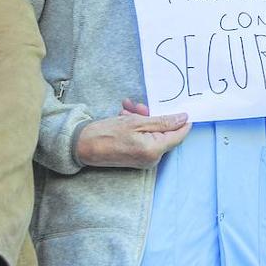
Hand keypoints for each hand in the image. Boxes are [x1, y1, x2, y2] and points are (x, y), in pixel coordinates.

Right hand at [75, 99, 191, 167]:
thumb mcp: (136, 122)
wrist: (81, 145)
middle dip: (153, 116)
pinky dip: (137, 127)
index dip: (182, 121)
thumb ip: (163, 121)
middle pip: (164, 133)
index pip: (179, 135)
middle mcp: (152, 158)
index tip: (182, 109)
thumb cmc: (106, 133)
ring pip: (152, 133)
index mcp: (154, 150)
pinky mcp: (137, 158)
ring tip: (127, 109)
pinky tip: (125, 116)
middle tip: (139, 106)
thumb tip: (184, 119)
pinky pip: (144, 139)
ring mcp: (145, 160)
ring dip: (142, 119)